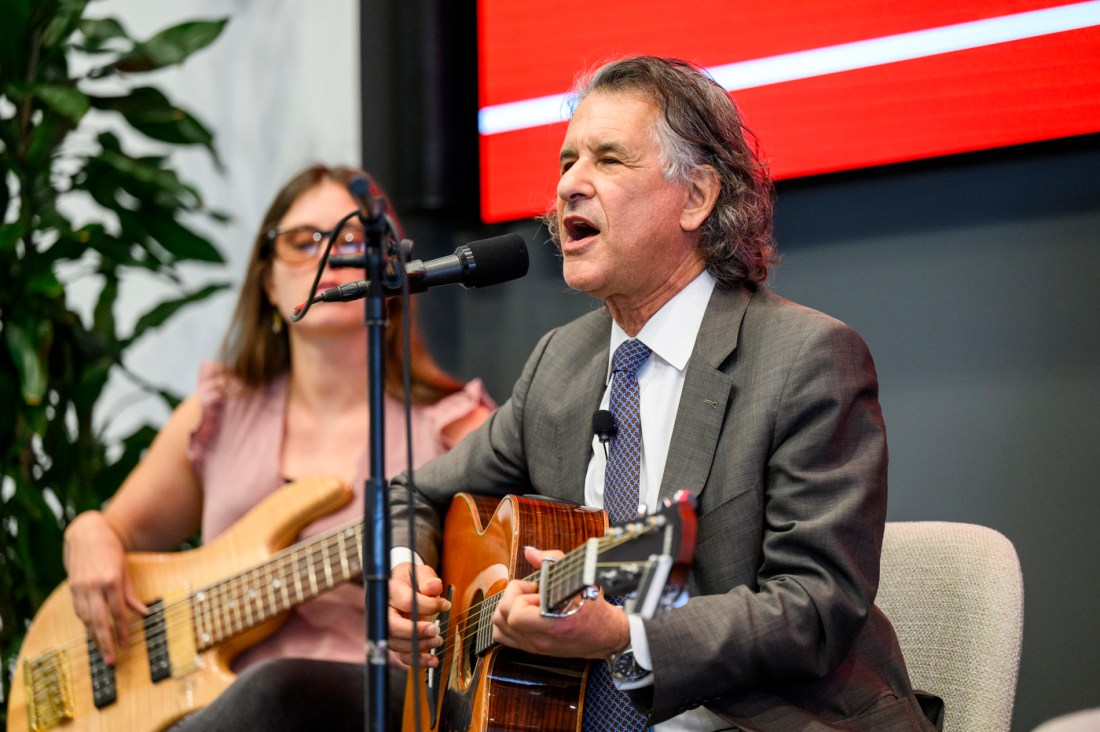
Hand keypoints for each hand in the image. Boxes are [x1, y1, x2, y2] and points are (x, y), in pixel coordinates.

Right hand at [63, 511, 146, 664]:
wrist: (88, 533)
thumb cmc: (112, 550)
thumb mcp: (126, 569)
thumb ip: (130, 594)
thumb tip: (143, 614)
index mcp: (111, 580)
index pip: (117, 612)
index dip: (122, 630)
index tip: (127, 645)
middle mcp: (93, 585)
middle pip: (100, 620)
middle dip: (106, 642)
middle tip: (112, 660)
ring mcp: (80, 587)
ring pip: (87, 619)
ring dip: (95, 637)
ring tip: (103, 651)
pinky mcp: (72, 588)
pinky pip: (79, 611)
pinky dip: (87, 623)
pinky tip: (93, 632)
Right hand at [388, 562, 451, 667]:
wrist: (400, 586)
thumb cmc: (410, 579)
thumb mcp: (419, 572)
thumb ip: (427, 578)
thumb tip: (434, 587)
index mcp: (390, 590)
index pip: (405, 600)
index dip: (426, 604)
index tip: (445, 605)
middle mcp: (383, 611)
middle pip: (391, 626)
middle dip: (414, 631)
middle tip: (436, 629)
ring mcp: (386, 627)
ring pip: (395, 644)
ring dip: (418, 646)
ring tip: (438, 641)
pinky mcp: (394, 640)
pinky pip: (401, 655)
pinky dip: (417, 660)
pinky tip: (433, 660)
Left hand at [491, 546, 629, 659]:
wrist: (605, 634)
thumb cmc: (593, 607)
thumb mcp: (579, 578)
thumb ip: (552, 561)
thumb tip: (529, 552)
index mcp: (555, 624)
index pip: (516, 614)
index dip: (520, 594)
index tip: (536, 586)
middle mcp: (541, 639)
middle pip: (502, 618)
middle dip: (512, 598)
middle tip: (530, 591)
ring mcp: (535, 647)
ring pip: (499, 627)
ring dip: (508, 609)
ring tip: (526, 602)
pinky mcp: (532, 649)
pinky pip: (504, 636)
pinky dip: (506, 622)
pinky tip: (522, 612)